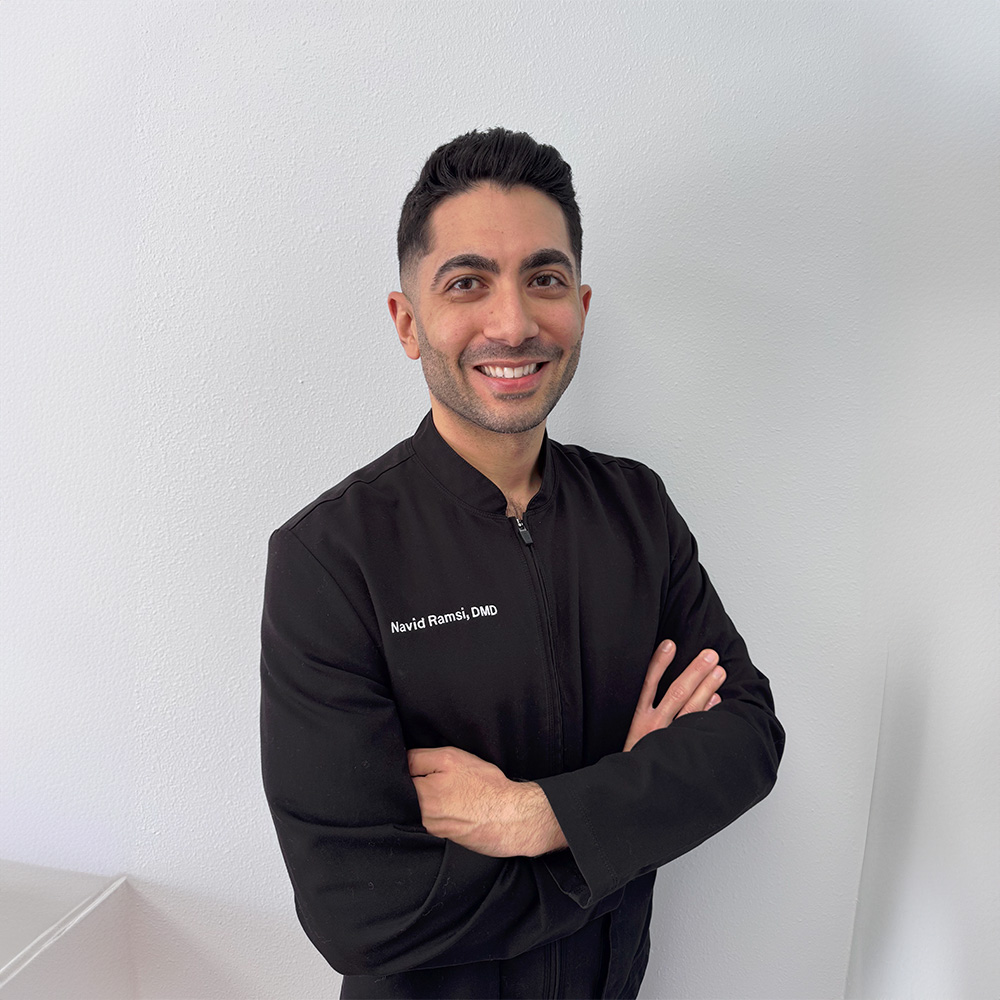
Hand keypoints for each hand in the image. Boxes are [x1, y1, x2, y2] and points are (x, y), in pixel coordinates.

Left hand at [408, 746, 566, 857]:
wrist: (512, 818)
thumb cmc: (485, 786)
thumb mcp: (451, 758)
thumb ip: (419, 758)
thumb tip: (400, 760)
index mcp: (420, 797)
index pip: (400, 778)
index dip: (410, 767)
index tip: (422, 764)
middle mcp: (422, 818)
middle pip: (408, 794)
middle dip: (419, 782)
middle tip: (441, 775)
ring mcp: (434, 830)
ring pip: (421, 806)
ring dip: (431, 796)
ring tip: (452, 789)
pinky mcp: (447, 837)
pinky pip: (435, 818)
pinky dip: (443, 809)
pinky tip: (457, 803)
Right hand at [623, 641, 724, 751]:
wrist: (628, 790)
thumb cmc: (631, 761)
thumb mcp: (630, 735)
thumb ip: (643, 713)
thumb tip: (654, 689)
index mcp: (638, 719)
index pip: (649, 683)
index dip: (659, 663)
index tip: (670, 644)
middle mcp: (653, 726)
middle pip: (676, 692)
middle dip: (694, 671)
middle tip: (710, 654)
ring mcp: (667, 738)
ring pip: (690, 708)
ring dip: (706, 687)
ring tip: (718, 670)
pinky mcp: (676, 748)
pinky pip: (696, 728)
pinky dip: (707, 712)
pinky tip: (717, 698)